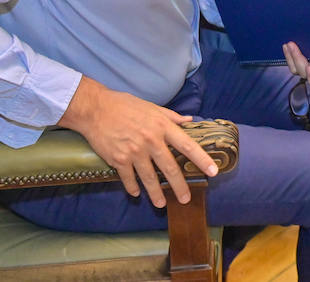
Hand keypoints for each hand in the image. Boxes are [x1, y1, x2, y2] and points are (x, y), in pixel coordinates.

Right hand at [58, 76, 216, 208]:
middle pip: (170, 168)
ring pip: (150, 178)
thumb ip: (171, 117)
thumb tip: (189, 120)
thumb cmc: (125, 106)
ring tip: (161, 204)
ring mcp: (134, 152)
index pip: (187, 145)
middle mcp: (151, 141)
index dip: (202, 159)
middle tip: (186, 199)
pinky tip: (136, 194)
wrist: (96, 109)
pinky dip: (133, 188)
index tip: (213, 171)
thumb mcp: (152, 107)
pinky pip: (129, 179)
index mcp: (162, 127)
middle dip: (179, 186)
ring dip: (156, 193)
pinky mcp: (118, 160)